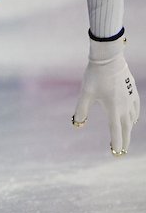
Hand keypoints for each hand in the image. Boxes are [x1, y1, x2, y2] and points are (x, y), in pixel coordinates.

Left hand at [73, 33, 138, 154]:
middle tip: (122, 152)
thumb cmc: (95, 76)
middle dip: (124, 140)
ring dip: (129, 130)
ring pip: (132, 119)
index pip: (116, 131)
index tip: (116, 152)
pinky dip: (135, 117)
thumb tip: (77, 124)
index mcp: (113, 109)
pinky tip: (134, 119)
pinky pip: (136, 109)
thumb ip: (81, 110)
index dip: (116, 142)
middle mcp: (124, 106)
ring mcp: (131, 99)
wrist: (109, 59)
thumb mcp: (85, 94)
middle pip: (126, 128)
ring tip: (125, 137)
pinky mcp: (133, 92)